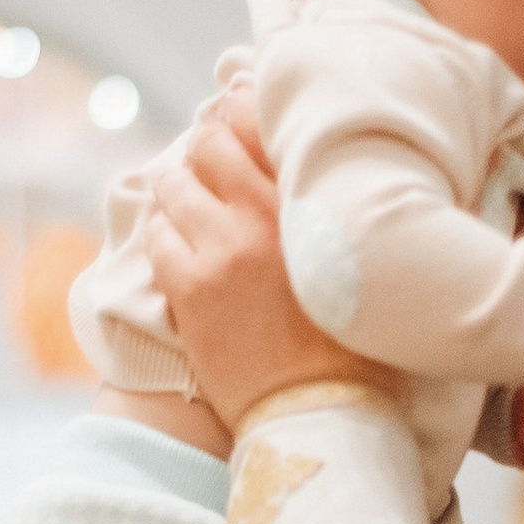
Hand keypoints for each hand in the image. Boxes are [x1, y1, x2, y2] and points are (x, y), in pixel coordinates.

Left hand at [143, 91, 397, 433]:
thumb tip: (330, 175)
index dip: (240, 111)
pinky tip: (182, 255)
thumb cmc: (358, 345)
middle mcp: (266, 214)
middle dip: (205, 151)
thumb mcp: (366, 262)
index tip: (236, 115)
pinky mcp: (188, 287)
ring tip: (192, 212)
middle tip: (211, 171)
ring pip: (174, 184)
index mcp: (313, 201)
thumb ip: (342, 210)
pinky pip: (157, 237)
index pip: (261, 122)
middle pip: (210, 142)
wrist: (322, 412)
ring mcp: (222, 249)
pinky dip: (164, 239)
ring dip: (180, 192)